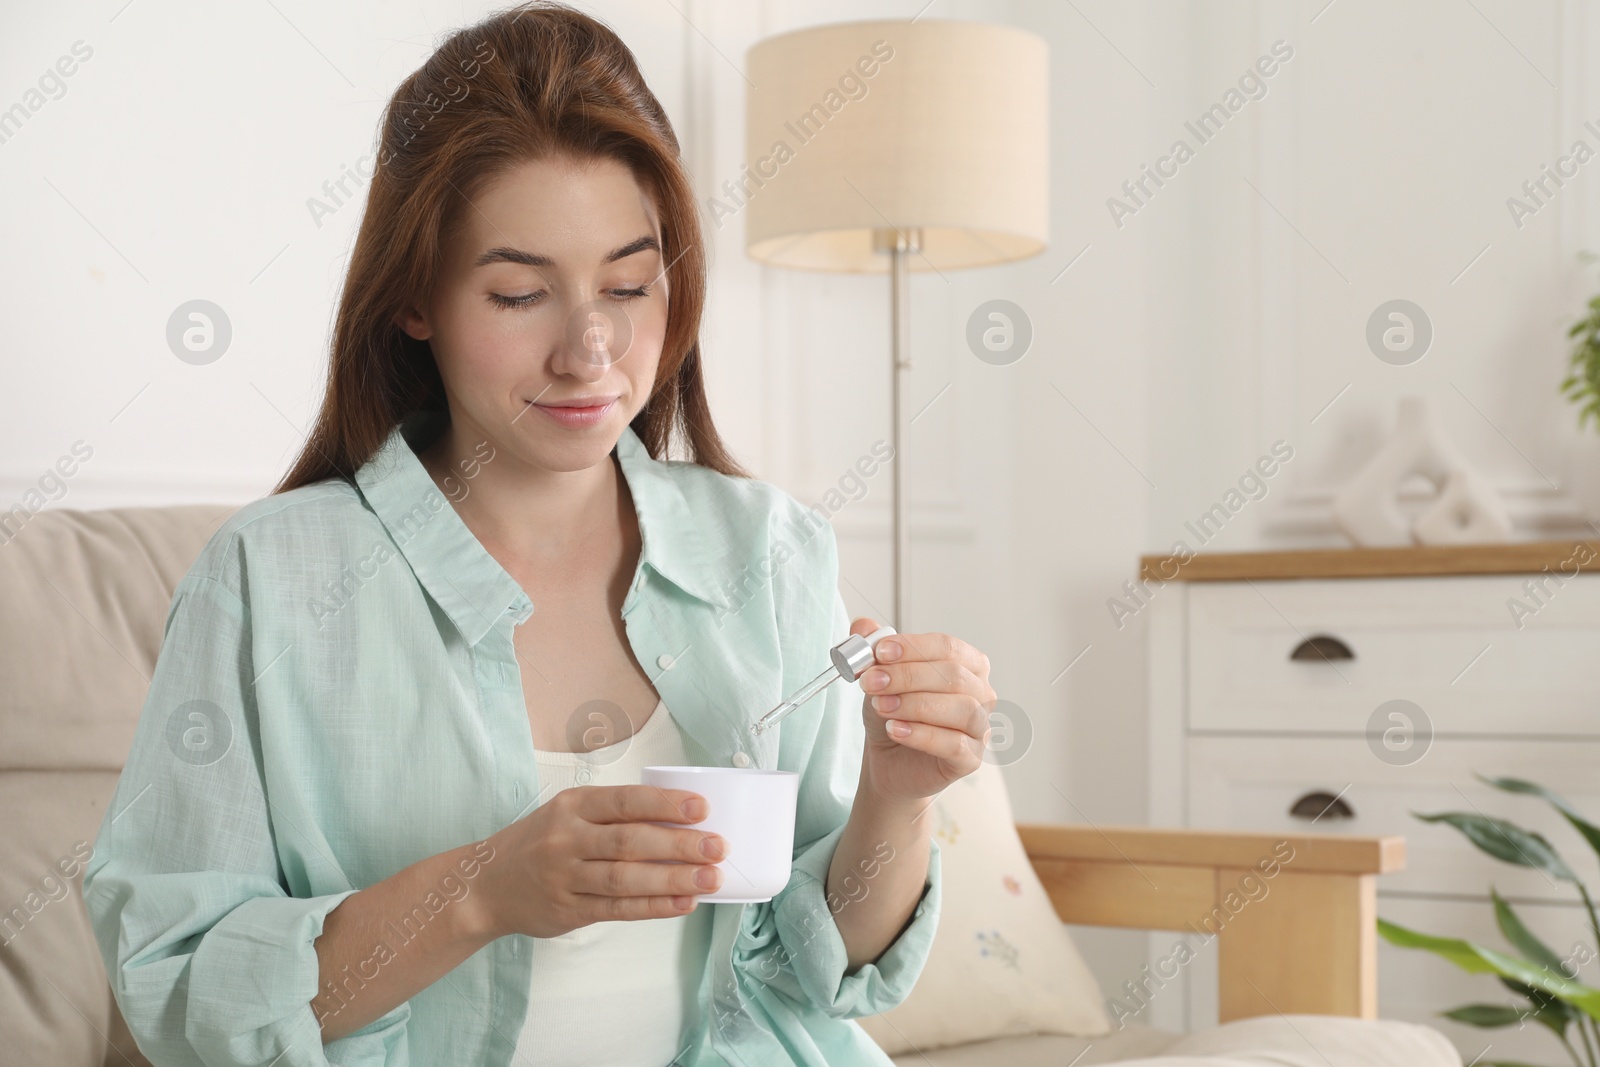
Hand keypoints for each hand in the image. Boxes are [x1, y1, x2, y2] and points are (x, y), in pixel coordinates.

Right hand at [476, 785, 728, 938]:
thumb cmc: (539, 843)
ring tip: (710, 879)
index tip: (702, 808)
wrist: (485, 886)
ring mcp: (565, 878)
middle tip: (718, 847)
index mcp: (571, 806)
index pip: (624, 801)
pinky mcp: (568, 911)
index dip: (664, 804)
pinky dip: (654, 907)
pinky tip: (683, 903)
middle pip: (629, 841)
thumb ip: (612, 816)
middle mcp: (566, 839)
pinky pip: (617, 910)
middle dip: (679, 844)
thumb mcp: (567, 815)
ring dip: (673, 879)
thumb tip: (679, 821)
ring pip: (625, 879)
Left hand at [851, 617, 993, 804]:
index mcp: (968, 664)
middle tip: (872, 682)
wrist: (889, 761)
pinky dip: (921, 735)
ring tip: (881, 707)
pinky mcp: (971, 758)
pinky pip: (954, 744)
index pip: (947, 646)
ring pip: (961, 708)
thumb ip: (872, 650)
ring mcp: (981, 727)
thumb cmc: (894, 714)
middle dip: (907, 676)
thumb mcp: (879, 678)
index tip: (880, 652)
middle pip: (953, 676)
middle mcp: (982, 693)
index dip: (914, 647)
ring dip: (914, 705)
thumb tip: (862, 626)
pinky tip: (895, 730)